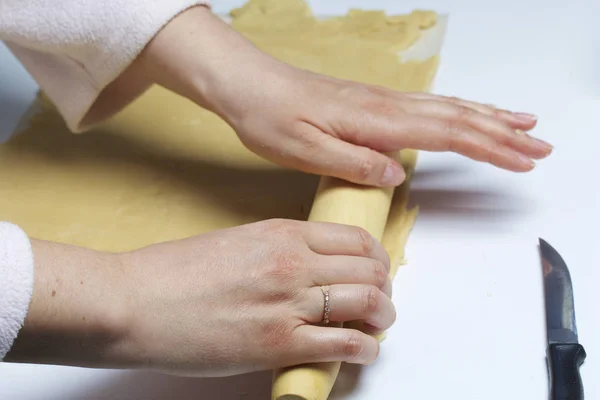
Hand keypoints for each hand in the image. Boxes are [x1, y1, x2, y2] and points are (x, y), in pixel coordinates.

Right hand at [7, 220, 395, 376]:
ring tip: (379, 324)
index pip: (355, 239)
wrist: (134, 302)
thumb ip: (278, 250)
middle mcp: (294, 264)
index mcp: (282, 233)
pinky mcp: (279, 344)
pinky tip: (363, 349)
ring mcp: (289, 304)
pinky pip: (345, 344)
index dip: (376, 256)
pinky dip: (365, 348)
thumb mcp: (235, 242)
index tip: (377, 268)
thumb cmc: (173, 273)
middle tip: (381, 298)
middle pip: (369, 270)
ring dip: (383, 316)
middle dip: (384, 286)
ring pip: (367, 303)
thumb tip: (310, 265)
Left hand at [140, 6, 552, 186]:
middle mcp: (383, 105)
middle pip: (457, 117)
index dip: (489, 147)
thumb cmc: (266, 115)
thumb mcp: (302, 148)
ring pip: (445, 108)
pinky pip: (424, 108)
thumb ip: (352, 162)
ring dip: (486, 118)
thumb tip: (396, 173)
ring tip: (519, 126)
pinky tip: (463, 118)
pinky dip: (455, 113)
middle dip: (502, 133)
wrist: (244, 83)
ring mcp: (378, 101)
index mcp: (373, 119)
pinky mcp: (368, 103)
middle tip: (539, 146)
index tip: (522, 159)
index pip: (446, 133)